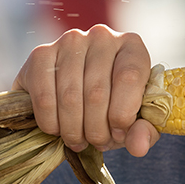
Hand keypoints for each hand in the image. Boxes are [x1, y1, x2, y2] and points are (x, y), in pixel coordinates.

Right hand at [13, 25, 159, 156]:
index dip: (123, 114)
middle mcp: (101, 36)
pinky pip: (43, 98)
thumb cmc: (115, 105)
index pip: (129, 77)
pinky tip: (59, 129)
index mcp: (132, 46)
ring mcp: (69, 42)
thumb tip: (138, 147)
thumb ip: (144, 131)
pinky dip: (51, 123)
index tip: (119, 134)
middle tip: (97, 143)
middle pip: (96, 91)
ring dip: (74, 130)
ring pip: (69, 97)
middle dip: (97, 129)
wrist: (79, 93)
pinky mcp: (40, 54)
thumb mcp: (137, 119)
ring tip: (80, 140)